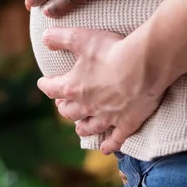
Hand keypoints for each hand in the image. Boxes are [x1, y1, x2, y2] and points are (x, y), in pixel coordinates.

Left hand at [37, 27, 164, 153]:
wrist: (144, 66)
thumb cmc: (112, 51)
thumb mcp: (81, 38)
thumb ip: (61, 38)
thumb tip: (44, 37)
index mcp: (73, 87)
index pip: (52, 89)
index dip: (45, 85)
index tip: (42, 82)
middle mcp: (87, 106)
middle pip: (69, 111)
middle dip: (64, 108)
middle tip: (62, 105)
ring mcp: (107, 117)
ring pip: (89, 127)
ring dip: (82, 127)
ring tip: (79, 128)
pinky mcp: (127, 123)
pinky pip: (116, 139)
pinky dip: (110, 145)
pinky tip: (106, 149)